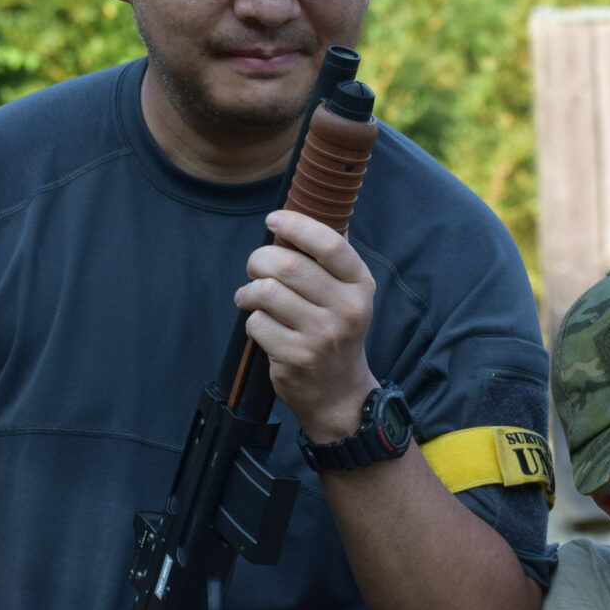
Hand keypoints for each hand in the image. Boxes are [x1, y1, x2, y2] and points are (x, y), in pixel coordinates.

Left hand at [236, 209, 376, 439]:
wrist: (339, 392)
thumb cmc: (334, 333)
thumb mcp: (347, 296)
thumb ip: (327, 260)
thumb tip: (295, 217)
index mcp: (360, 286)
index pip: (330, 244)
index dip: (296, 226)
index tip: (273, 220)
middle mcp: (346, 310)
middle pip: (288, 265)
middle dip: (259, 260)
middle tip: (255, 268)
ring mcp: (322, 336)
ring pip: (267, 293)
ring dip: (249, 292)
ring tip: (250, 297)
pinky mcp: (296, 357)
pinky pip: (257, 323)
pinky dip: (252, 321)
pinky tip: (261, 326)